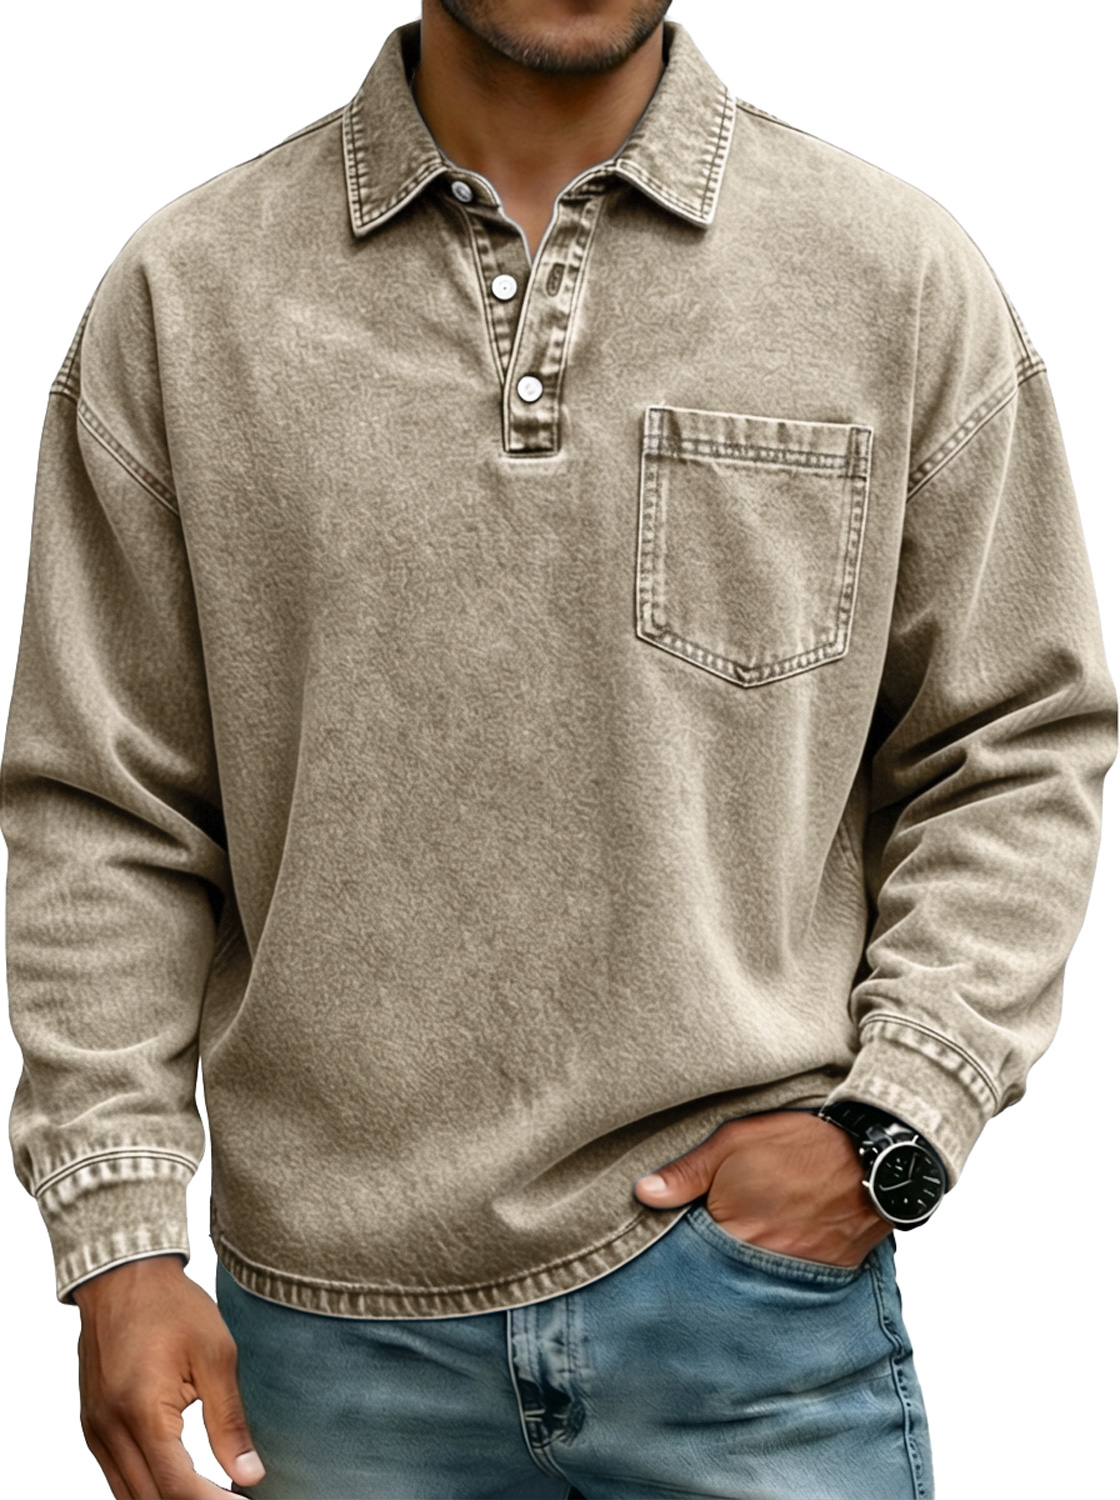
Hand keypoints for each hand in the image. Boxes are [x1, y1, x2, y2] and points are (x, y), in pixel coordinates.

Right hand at [73, 1254, 265, 1497]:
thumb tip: (250, 1474)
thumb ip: (229, 1421)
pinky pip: (118, 1476)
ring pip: (129, 1496)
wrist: (123, 1275)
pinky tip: (182, 1481)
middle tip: (233, 1498)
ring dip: (170, 1499)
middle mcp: (110, 1430)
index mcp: (141, 1411)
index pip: (177, 1487)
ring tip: (214, 1492)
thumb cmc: (171, 1305)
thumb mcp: (215, 1355)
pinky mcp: (93, 1427)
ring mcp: (96, 1431)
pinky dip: (149, 1487)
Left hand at [633, 1109, 892, 1267]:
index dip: (676, 1249)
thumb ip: (686, 1173)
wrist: (872, 1157)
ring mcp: (793, 1275)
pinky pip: (789, 1287)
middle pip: (718, 1276)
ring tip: (738, 1258)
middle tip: (698, 1258)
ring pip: (752, 1284)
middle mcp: (760, 1263)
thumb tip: (643, 1194)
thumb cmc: (800, 1145)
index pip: (687, 1256)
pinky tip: (773, 1260)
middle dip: (706, 1268)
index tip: (665, 1248)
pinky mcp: (822, 1276)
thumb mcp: (734, 1142)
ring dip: (740, 1274)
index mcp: (732, 1231)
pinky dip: (777, 1276)